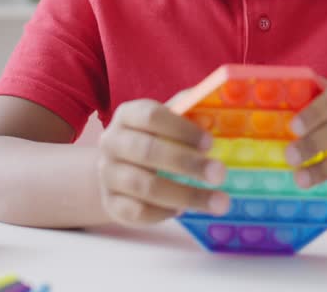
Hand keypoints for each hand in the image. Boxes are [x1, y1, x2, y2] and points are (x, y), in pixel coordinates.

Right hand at [97, 99, 230, 225]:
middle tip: (219, 174)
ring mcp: (107, 174)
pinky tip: (182, 210)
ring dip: (185, 195)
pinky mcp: (110, 203)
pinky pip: (136, 212)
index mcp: (127, 115)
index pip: (151, 116)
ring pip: (144, 186)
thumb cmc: (153, 140)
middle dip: (187, 164)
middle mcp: (111, 142)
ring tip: (218, 202)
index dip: (182, 129)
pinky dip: (163, 213)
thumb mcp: (168, 122)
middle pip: (147, 152)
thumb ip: (189, 113)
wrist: (119, 171)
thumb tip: (212, 113)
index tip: (210, 143)